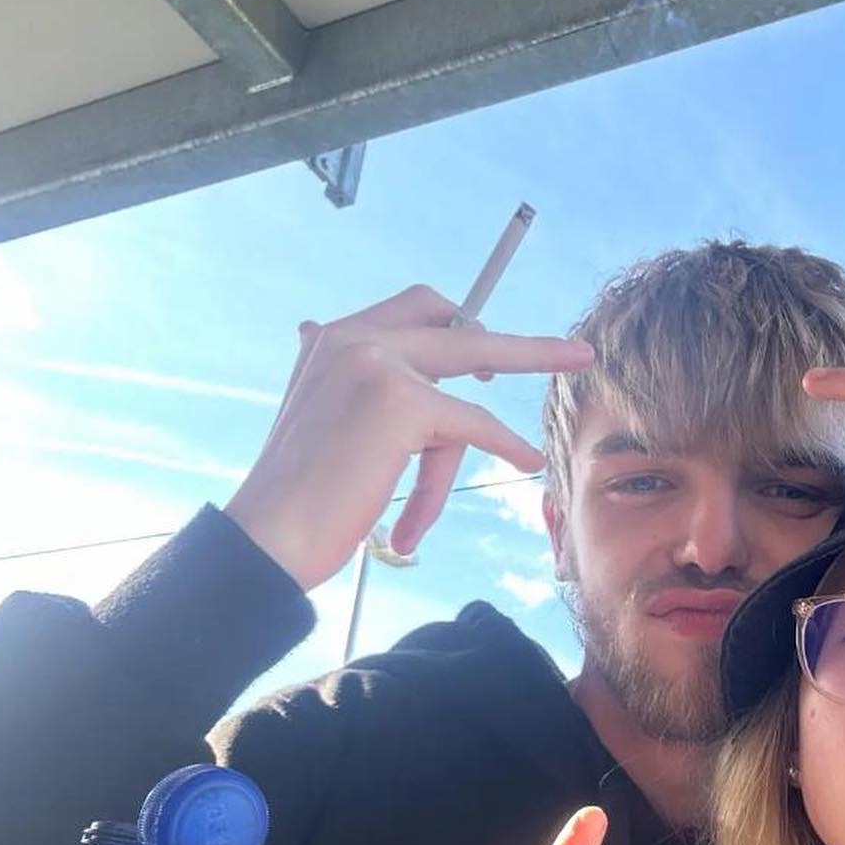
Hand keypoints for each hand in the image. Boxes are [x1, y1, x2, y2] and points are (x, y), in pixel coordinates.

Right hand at [223, 286, 593, 589]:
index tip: (495, 354)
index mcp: (332, 339)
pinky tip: (525, 459)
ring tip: (524, 455)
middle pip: (454, 324)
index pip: (413, 309)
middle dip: (520, 345)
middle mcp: (351, 338)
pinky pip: (472, 425)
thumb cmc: (300, 495)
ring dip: (484, 436)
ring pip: (466, 387)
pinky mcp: (401, 403)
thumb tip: (310, 327)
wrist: (268, 535)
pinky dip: (502, 444)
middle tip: (575, 352)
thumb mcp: (320, 416)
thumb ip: (341, 378)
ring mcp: (377, 364)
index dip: (459, 326)